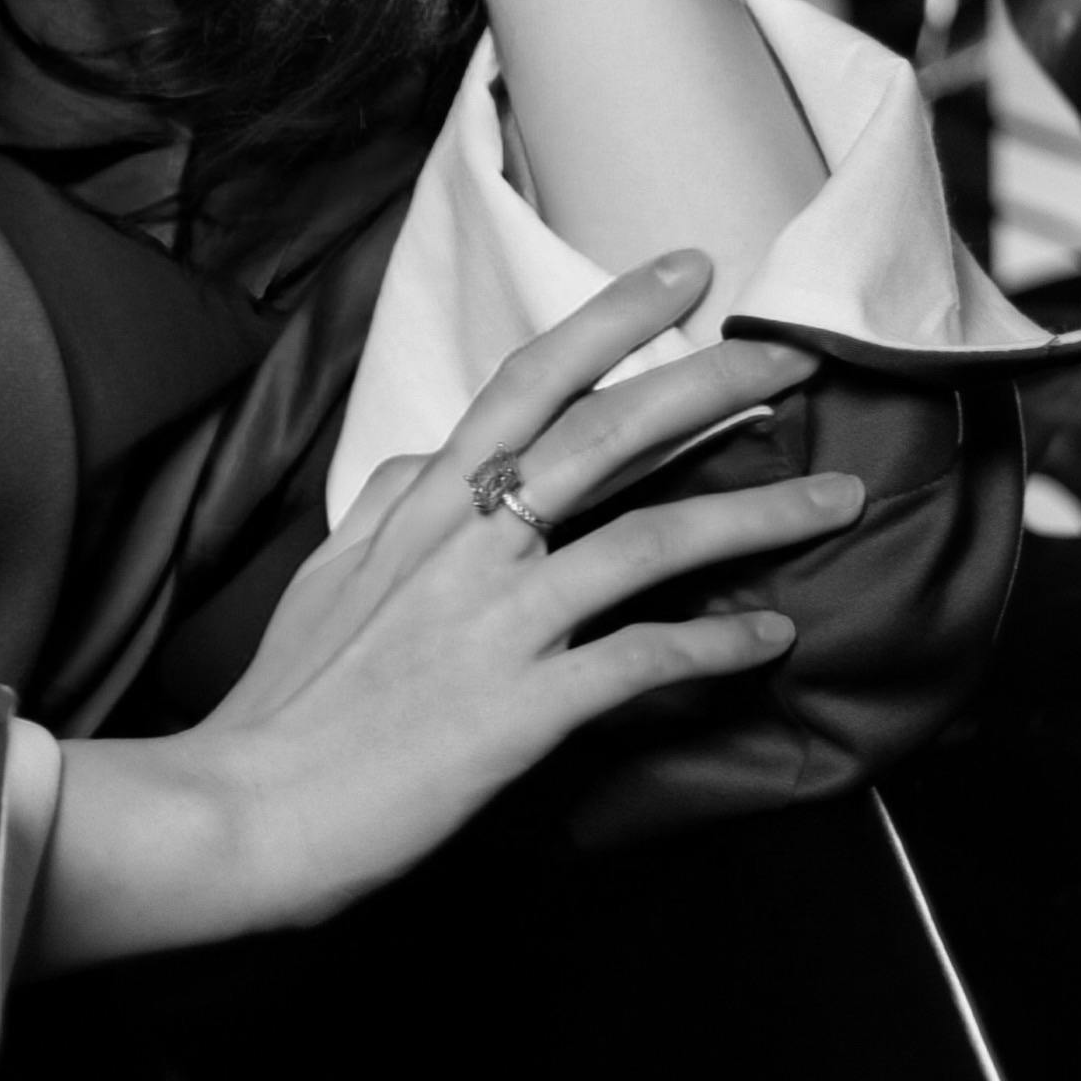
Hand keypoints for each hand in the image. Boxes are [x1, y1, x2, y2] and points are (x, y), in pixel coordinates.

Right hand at [30, 251, 860, 973]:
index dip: (612, 319)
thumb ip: (386, 508)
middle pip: (605, 434)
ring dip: (757, 515)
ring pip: (648, 539)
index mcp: (418, 509)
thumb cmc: (285, 705)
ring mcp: (495, 623)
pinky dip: (718, 644)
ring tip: (836, 499)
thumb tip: (430, 460)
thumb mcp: (326, 578)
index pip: (526, 383)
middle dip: (711, 382)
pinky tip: (771, 636)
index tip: (686, 270)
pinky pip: (644, 660)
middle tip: (795, 353)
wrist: (244, 809)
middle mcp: (464, 546)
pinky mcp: (522, 708)